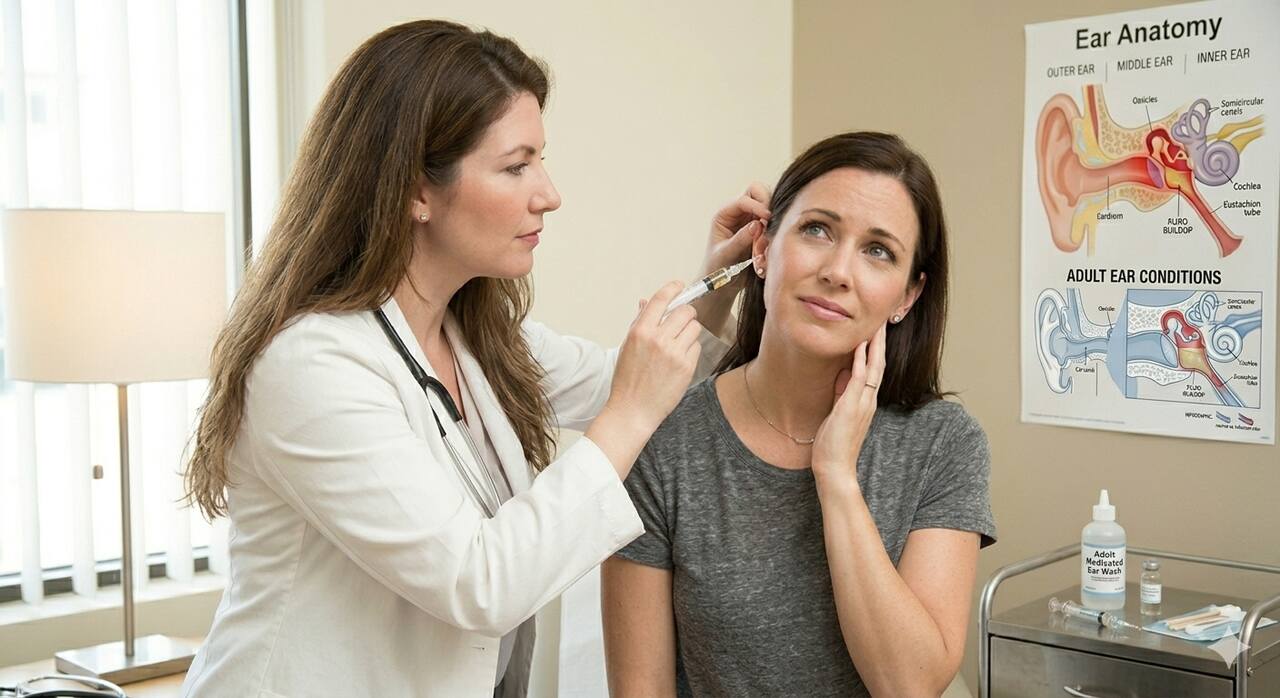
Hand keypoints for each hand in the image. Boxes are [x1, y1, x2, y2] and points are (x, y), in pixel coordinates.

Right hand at [605, 281, 703, 431]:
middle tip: (681, 322)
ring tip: (678, 345)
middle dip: (686, 314)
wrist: (633, 410)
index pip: (662, 299)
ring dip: (689, 332)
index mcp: (640, 331)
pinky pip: (696, 347)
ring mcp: (674, 353)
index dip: (674, 288)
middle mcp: (658, 339)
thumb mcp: (628, 347)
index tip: (680, 286)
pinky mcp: (686, 367)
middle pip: (686, 311)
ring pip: (695, 328)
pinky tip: (678, 361)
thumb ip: (640, 323)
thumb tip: (647, 303)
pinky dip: (690, 350)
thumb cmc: (627, 379)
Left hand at [701, 182, 771, 281]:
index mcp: (724, 215)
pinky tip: (764, 249)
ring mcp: (750, 220)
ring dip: (771, 220)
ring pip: (769, 206)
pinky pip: (773, 223)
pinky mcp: (761, 230)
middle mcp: (737, 214)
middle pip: (758, 192)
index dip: (757, 205)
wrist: (722, 286)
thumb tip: (756, 225)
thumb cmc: (716, 270)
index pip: (743, 199)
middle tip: (769, 225)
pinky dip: (774, 232)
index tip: (767, 218)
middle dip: (766, 205)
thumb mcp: (725, 255)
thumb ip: (740, 239)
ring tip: (763, 243)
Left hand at [811, 323, 886, 490]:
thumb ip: (841, 394)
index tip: (875, 330)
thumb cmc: (834, 445)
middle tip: (882, 319)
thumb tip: (842, 374)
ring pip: (874, 367)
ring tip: (876, 324)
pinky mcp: (851, 407)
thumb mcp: (837, 413)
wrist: (835, 469)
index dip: (876, 349)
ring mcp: (862, 403)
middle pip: (879, 364)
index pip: (875, 370)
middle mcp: (868, 400)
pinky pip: (859, 379)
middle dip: (880, 341)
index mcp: (866, 401)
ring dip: (875, 345)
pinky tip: (860, 346)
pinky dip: (861, 361)